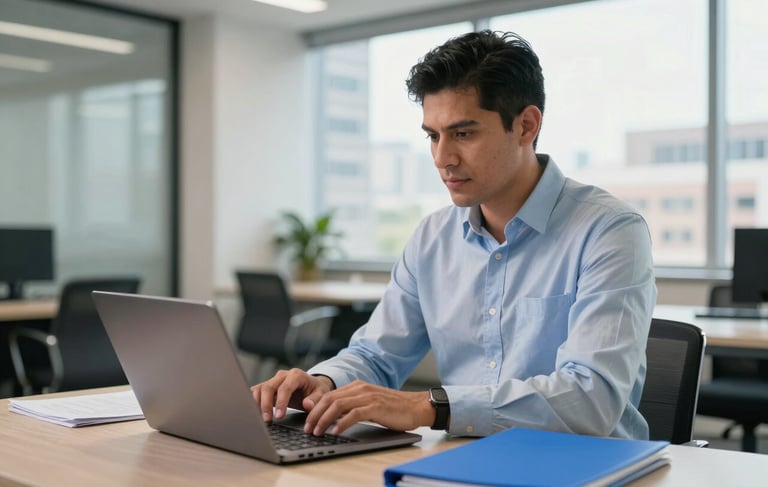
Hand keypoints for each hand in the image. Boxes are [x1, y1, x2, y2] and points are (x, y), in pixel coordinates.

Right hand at [251, 368, 333, 422]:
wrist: (312, 386)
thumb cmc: (316, 391)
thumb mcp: (321, 394)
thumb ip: (315, 399)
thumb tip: (307, 404)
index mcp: (296, 375)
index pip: (285, 387)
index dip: (281, 402)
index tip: (279, 416)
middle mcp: (283, 375)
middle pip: (269, 387)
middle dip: (266, 404)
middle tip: (268, 420)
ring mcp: (274, 380)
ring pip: (260, 389)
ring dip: (257, 404)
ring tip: (260, 418)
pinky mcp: (267, 386)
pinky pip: (256, 391)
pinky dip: (253, 401)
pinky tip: (254, 413)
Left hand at [304, 380, 434, 435]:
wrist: (416, 406)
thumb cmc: (394, 408)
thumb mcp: (369, 404)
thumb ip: (352, 407)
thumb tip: (333, 418)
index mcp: (357, 386)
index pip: (329, 395)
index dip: (315, 408)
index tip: (307, 422)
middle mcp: (360, 388)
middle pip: (329, 399)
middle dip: (315, 415)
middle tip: (308, 429)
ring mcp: (368, 397)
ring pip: (338, 406)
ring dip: (324, 419)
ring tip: (317, 432)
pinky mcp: (376, 407)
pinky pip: (354, 414)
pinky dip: (342, 423)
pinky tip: (336, 431)